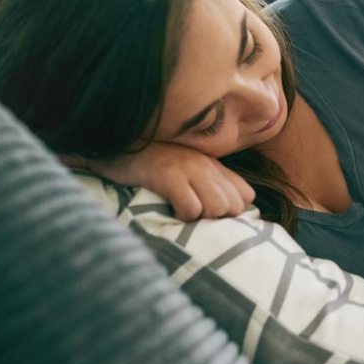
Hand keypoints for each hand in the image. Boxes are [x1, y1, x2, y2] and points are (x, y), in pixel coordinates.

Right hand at [66, 142, 255, 221]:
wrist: (117, 145)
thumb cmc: (153, 163)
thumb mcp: (188, 169)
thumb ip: (209, 184)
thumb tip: (227, 213)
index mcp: (214, 165)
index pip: (246, 196)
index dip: (232, 212)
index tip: (210, 214)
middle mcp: (206, 166)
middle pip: (234, 206)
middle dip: (217, 218)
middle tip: (195, 214)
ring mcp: (189, 169)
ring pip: (217, 208)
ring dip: (200, 218)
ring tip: (182, 211)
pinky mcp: (168, 176)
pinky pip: (191, 208)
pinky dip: (182, 216)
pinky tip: (171, 211)